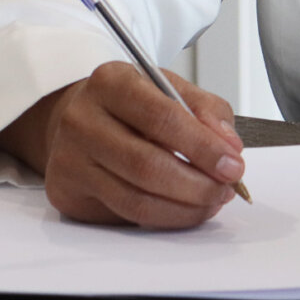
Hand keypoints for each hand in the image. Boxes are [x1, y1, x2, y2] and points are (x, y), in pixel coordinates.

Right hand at [0, 60, 246, 228]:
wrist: (81, 118)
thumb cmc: (132, 103)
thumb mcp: (172, 88)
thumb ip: (207, 112)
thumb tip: (228, 148)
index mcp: (110, 82)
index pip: (162, 118)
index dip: (203, 147)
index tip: (233, 165)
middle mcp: (81, 120)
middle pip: (147, 165)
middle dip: (198, 184)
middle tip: (227, 189)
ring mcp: (68, 159)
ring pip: (136, 199)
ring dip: (185, 208)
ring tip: (211, 201)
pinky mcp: (67, 193)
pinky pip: (124, 215)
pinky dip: (164, 217)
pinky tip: (185, 209)